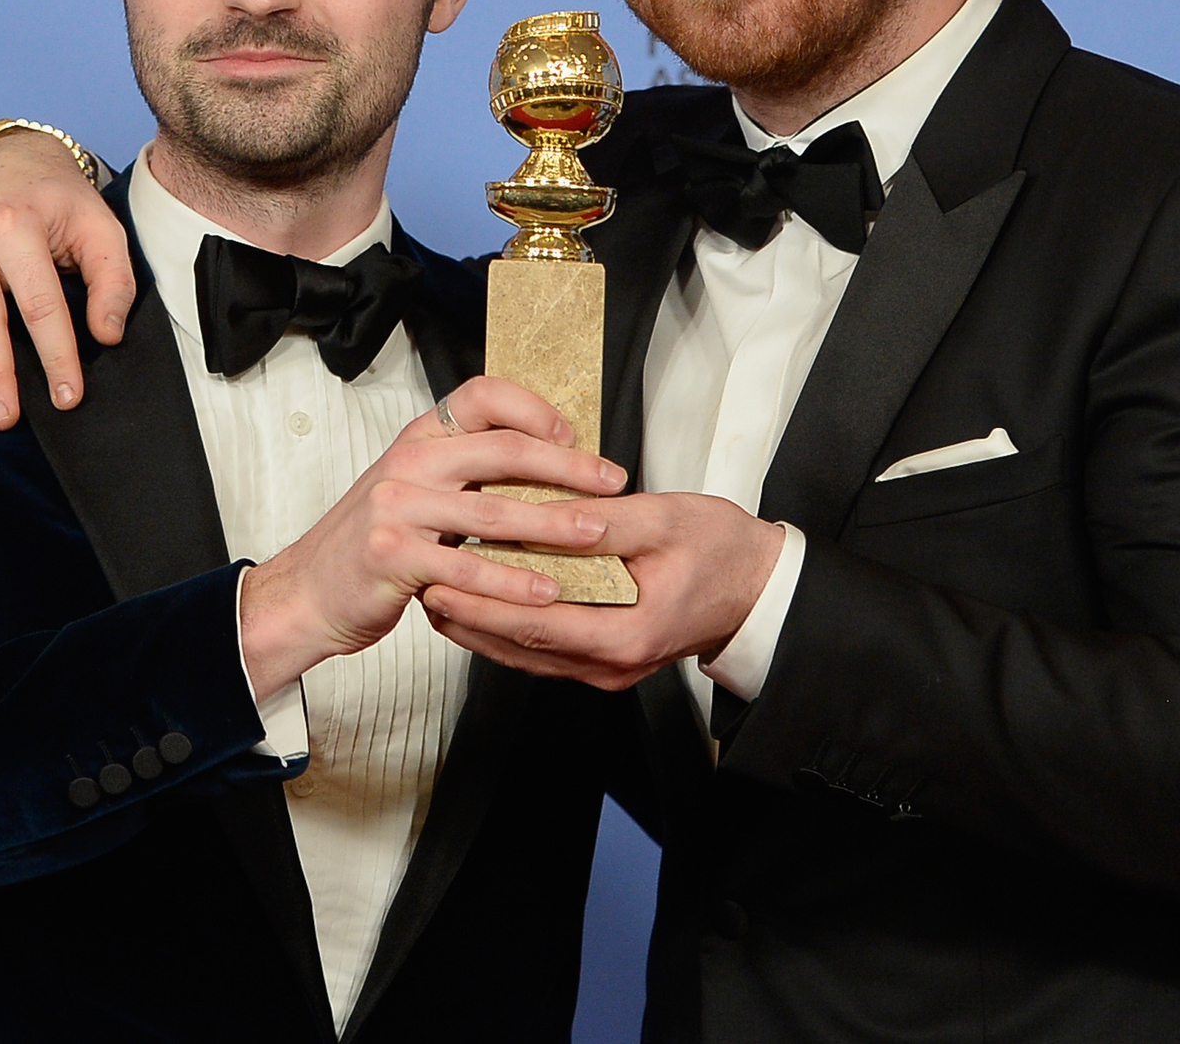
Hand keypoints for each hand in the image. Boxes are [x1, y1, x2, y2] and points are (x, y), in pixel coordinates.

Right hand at [237, 377, 629, 698]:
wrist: (306, 592)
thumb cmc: (369, 544)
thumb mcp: (413, 490)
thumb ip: (463, 473)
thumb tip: (543, 462)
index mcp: (419, 438)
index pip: (481, 395)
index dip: (532, 406)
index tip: (574, 431)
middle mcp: (409, 462)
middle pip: (503, 449)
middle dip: (568, 465)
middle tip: (611, 481)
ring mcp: (397, 507)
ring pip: (494, 510)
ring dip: (554, 524)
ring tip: (596, 534)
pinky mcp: (393, 555)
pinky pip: (467, 566)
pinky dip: (513, 581)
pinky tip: (547, 589)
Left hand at [420, 491, 785, 691]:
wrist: (758, 587)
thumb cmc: (721, 550)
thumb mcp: (667, 521)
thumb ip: (607, 521)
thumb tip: (554, 512)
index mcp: (628, 634)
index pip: (538, 621)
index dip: (484, 601)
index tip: (441, 576)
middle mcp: (613, 663)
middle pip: (524, 646)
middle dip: (468, 616)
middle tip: (422, 584)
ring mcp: (610, 668)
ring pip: (530, 653)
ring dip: (482, 626)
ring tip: (437, 594)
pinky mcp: (607, 659)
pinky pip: (547, 650)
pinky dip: (510, 630)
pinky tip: (483, 607)